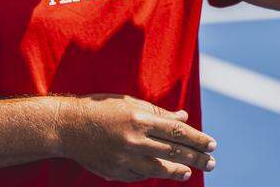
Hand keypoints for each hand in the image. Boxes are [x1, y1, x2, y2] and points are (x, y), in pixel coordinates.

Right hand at [55, 94, 216, 181]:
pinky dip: (154, 173)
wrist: (67, 127)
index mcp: (139, 119)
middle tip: (211, 162)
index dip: (197, 139)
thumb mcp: (130, 103)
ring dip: (178, 170)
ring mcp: (124, 159)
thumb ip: (158, 113)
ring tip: (190, 171)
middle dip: (196, 158)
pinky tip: (164, 171)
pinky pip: (140, 175)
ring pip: (159, 169)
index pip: (177, 132)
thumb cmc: (101, 109)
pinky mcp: (115, 172)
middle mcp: (133, 140)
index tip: (212, 145)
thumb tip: (184, 117)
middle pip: (173, 152)